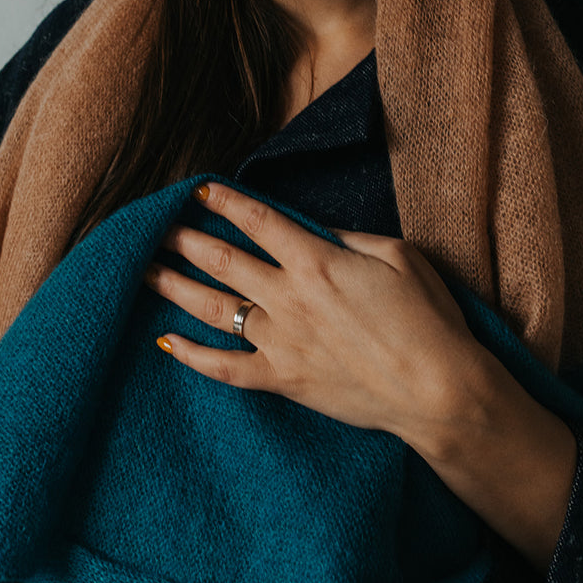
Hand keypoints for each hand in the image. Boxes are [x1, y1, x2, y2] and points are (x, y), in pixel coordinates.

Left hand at [145, 181, 481, 449]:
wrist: (440, 392)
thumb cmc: (429, 320)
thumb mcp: (400, 257)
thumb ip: (350, 239)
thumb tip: (316, 233)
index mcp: (317, 261)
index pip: (257, 220)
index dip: (224, 200)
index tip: (198, 189)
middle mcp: (289, 298)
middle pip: (222, 260)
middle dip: (183, 238)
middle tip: (151, 225)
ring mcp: (281, 342)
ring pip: (213, 308)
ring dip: (174, 286)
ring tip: (143, 269)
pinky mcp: (284, 380)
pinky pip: (225, 368)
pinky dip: (192, 356)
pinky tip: (166, 341)